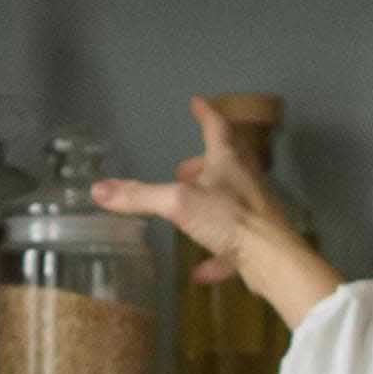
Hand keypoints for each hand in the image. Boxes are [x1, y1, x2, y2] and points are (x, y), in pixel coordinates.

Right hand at [90, 95, 342, 323]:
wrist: (273, 262)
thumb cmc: (229, 219)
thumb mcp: (178, 203)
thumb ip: (140, 197)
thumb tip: (99, 191)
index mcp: (228, 161)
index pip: (215, 127)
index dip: (205, 114)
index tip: (197, 102)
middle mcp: (245, 182)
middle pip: (225, 163)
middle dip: (203, 163)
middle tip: (184, 169)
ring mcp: (254, 214)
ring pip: (231, 202)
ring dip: (210, 202)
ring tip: (189, 209)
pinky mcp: (258, 245)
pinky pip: (232, 247)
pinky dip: (215, 256)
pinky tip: (198, 271)